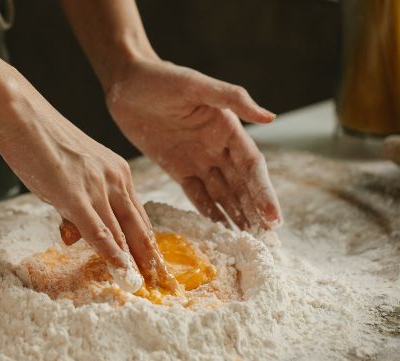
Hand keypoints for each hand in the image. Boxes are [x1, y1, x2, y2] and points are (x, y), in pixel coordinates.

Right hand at [0, 85, 167, 291]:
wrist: (21, 113)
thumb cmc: (40, 140)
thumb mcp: (69, 174)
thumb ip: (75, 204)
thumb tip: (75, 233)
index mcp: (117, 172)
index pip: (139, 216)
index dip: (147, 244)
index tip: (155, 267)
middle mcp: (115, 179)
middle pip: (140, 228)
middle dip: (151, 259)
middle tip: (163, 285)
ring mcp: (97, 187)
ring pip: (122, 233)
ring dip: (134, 263)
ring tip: (144, 287)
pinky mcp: (76, 194)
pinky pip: (99, 231)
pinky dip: (112, 254)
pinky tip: (121, 271)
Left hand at [106, 57, 282, 229]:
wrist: (125, 83)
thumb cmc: (161, 78)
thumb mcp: (195, 84)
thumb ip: (232, 99)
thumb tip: (271, 118)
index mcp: (228, 128)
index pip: (252, 167)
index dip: (264, 192)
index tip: (273, 218)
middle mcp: (218, 147)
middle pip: (242, 186)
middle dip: (255, 212)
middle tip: (267, 243)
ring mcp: (198, 159)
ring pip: (223, 194)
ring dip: (237, 217)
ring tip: (248, 243)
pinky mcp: (176, 168)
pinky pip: (197, 195)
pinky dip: (209, 213)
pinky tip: (220, 231)